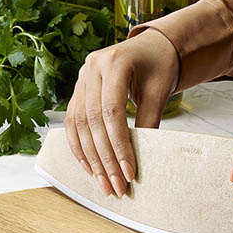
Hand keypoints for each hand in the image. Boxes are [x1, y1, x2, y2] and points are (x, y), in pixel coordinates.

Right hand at [64, 30, 179, 196]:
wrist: (151, 46)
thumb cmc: (159, 64)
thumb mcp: (159, 90)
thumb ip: (149, 120)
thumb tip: (140, 158)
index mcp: (115, 62)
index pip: (112, 110)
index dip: (119, 145)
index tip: (128, 172)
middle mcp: (92, 67)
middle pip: (93, 120)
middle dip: (105, 158)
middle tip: (116, 186)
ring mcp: (82, 77)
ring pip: (79, 124)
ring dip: (91, 158)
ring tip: (103, 183)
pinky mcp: (79, 89)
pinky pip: (73, 121)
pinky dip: (79, 146)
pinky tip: (89, 167)